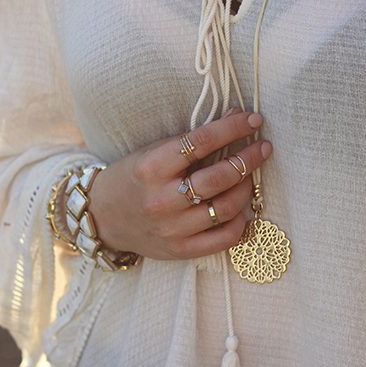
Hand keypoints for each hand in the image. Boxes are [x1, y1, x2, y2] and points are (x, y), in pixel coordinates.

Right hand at [87, 109, 272, 259]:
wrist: (103, 218)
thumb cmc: (133, 178)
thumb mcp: (152, 151)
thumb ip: (192, 139)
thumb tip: (236, 116)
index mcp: (151, 167)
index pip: (201, 142)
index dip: (232, 128)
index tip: (253, 119)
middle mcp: (161, 199)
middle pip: (218, 177)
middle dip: (248, 159)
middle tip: (262, 148)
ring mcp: (171, 228)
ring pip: (225, 208)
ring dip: (246, 188)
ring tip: (249, 177)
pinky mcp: (179, 250)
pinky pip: (223, 239)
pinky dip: (240, 222)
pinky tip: (241, 208)